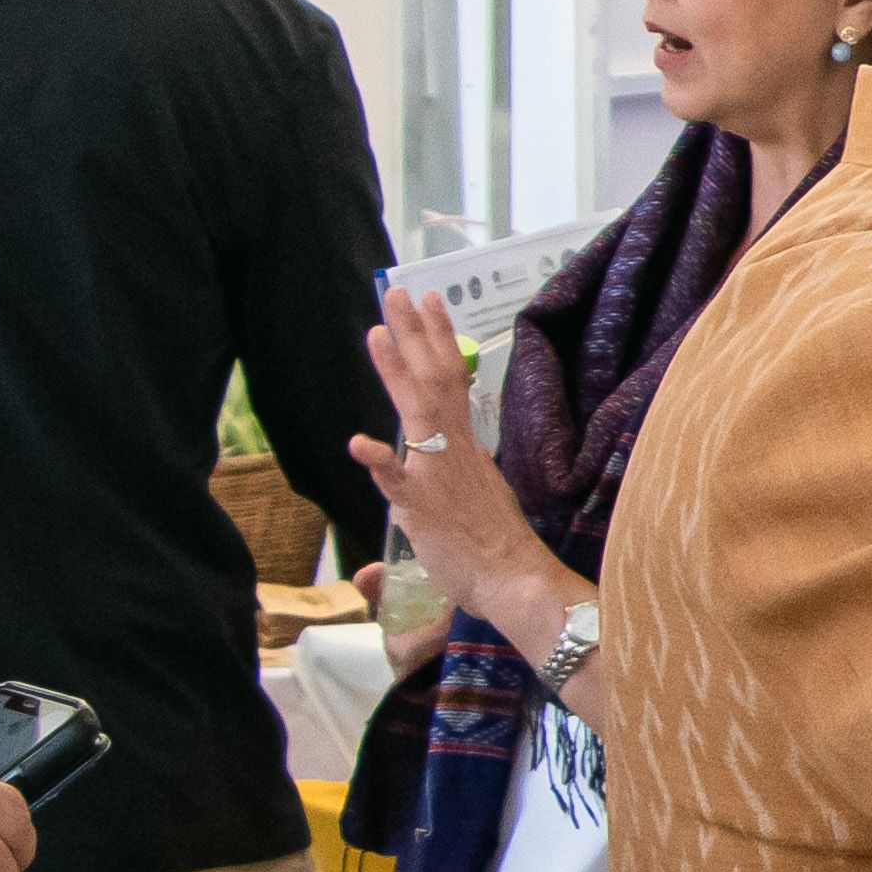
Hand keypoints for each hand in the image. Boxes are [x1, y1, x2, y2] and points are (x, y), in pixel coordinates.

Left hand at [346, 292, 571, 639]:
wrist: (514, 579)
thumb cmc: (493, 546)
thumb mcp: (472, 497)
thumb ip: (450, 473)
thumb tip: (441, 457)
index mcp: (464, 445)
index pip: (451, 379)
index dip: (438, 338)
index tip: (431, 301)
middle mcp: (454, 449)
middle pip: (435, 380)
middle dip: (416, 333)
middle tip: (399, 292)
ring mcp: (438, 475)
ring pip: (417, 413)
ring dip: (397, 370)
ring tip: (378, 330)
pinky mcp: (422, 509)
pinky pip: (398, 483)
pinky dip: (379, 463)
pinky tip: (357, 443)